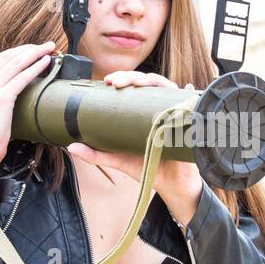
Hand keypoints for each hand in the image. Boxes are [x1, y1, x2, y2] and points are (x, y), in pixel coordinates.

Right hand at [0, 40, 57, 175]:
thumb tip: (16, 95)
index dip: (16, 52)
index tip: (32, 49)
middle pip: (8, 57)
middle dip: (29, 48)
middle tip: (46, 45)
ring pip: (15, 64)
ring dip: (35, 53)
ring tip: (50, 49)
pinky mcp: (0, 99)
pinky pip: (20, 78)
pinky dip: (35, 68)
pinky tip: (45, 63)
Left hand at [66, 69, 203, 226]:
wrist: (171, 186)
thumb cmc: (148, 167)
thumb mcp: (119, 160)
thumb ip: (97, 154)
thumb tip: (71, 146)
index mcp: (145, 111)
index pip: (135, 87)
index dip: (123, 78)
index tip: (106, 81)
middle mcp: (161, 107)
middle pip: (150, 83)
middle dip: (133, 77)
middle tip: (115, 81)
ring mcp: (177, 113)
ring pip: (168, 89)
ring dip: (154, 81)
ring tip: (138, 83)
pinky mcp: (190, 125)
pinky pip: (193, 106)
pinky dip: (189, 95)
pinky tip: (184, 89)